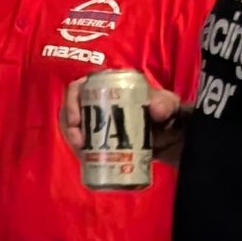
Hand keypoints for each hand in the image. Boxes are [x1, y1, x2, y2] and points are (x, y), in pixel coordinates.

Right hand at [56, 72, 185, 160]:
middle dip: (69, 125)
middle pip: (72, 107)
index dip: (72, 100)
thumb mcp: (169, 105)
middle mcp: (98, 98)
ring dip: (72, 137)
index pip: (82, 85)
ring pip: (74, 123)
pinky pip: (81, 138)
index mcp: (110, 84)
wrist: (172, 136)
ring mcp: (96, 117)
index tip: (76, 120)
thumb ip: (165, 104)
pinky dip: (79, 147)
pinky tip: (83, 157)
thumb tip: (155, 109)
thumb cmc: (168, 113)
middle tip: (78, 143)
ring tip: (81, 152)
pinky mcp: (97, 135)